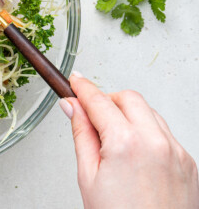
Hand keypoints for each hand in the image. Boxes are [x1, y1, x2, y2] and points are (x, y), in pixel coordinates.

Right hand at [60, 72, 198, 208]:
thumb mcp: (88, 177)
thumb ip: (81, 134)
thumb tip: (72, 108)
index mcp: (126, 143)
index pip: (99, 100)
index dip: (83, 87)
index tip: (75, 81)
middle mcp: (156, 142)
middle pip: (128, 98)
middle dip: (107, 99)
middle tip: (91, 113)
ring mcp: (177, 151)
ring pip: (149, 112)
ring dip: (129, 114)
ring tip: (113, 138)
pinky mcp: (189, 163)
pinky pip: (165, 133)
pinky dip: (147, 132)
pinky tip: (134, 153)